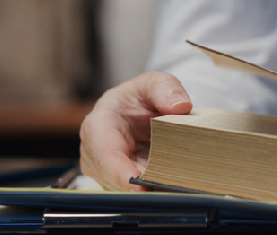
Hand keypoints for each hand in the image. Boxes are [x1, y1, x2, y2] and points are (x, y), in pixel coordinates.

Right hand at [80, 72, 191, 190]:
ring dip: (150, 193)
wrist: (138, 110)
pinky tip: (172, 191)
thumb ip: (166, 88)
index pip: (106, 155)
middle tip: (172, 191)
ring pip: (126, 191)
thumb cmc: (140, 96)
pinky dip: (153, 193)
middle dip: (142, 188)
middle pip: (115, 179)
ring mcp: (106, 172)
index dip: (121, 173)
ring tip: (176, 191)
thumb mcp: (155, 82)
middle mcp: (95, 155)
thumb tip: (180, 106)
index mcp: (98, 126)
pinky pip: (135, 193)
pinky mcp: (119, 183)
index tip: (141, 185)